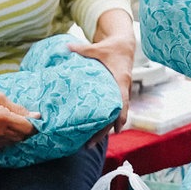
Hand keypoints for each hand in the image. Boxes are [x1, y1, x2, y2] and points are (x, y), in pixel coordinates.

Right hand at [0, 86, 39, 150]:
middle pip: (21, 137)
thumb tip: (35, 116)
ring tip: (3, 121)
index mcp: (0, 118)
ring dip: (13, 134)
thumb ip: (17, 108)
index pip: (27, 128)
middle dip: (24, 128)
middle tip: (17, 117)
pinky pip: (0, 146)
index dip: (33, 123)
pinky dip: (2, 138)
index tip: (35, 118)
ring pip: (11, 142)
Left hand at [69, 10, 134, 143]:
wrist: (124, 45)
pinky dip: (106, 120)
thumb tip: (66, 46)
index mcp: (120, 80)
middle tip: (91, 144)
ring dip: (105, 129)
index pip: (122, 102)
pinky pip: (113, 109)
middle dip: (106, 131)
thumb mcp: (98, 48)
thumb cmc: (112, 48)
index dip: (121, 116)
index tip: (116, 130)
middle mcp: (123, 89)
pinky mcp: (117, 91)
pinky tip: (94, 129)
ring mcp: (121, 92)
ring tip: (89, 143)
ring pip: (115, 115)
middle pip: (117, 115)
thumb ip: (83, 49)